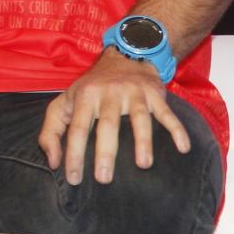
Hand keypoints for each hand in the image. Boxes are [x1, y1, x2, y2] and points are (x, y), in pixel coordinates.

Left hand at [38, 50, 189, 185]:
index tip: (74, 179)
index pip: (77, 128)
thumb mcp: (64, 102)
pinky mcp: (154, 94)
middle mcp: (108, 93)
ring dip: (142, 142)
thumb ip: (51, 130)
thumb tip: (53, 162)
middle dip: (105, 152)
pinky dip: (177, 129)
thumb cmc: (91, 87)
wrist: (125, 55)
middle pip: (107, 125)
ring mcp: (133, 93)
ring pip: (138, 119)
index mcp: (84, 96)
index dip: (74, 154)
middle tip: (104, 178)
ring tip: (143, 165)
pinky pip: (167, 113)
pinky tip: (183, 148)